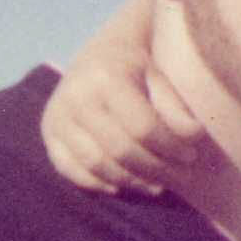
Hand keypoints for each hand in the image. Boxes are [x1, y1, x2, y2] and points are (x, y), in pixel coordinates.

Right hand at [42, 47, 202, 195]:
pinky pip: (69, 169)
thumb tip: (193, 137)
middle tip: (180, 178)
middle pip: (119, 149)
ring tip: (158, 186)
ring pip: (95, 164)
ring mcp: (57, 117)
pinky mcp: (48, 133)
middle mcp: (75, 98)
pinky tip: (122, 187)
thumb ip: (175, 107)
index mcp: (106, 79)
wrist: (99, 53)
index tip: (191, 155)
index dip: (170, 147)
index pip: (142, 127)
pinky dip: (96, 183)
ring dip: (130, 181)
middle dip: (155, 169)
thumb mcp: (160, 78)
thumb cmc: (139, 68)